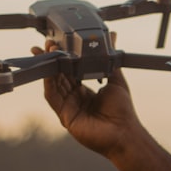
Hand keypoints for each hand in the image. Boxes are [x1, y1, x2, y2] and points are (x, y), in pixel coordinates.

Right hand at [33, 38, 146, 158]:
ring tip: (45, 52)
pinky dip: (49, 83)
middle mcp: (74, 100)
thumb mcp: (116, 79)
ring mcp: (68, 108)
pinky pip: (53, 97)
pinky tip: (49, 71)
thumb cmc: (123, 111)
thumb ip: (109, 59)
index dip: (63, 58)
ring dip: (48, 68)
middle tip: (45, 44)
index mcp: (85, 92)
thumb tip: (112, 37)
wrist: (125, 133)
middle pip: (58, 76)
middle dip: (51, 59)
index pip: (69, 72)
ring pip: (53, 85)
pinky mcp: (65, 117)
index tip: (58, 43)